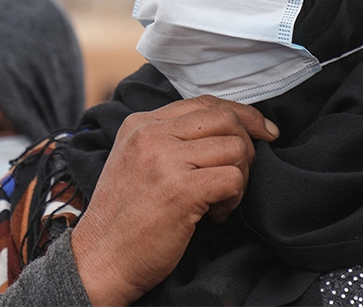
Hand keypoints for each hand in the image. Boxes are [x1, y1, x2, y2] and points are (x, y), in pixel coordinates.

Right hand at [70, 96, 278, 305]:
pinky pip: (234, 178)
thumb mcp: (137, 161)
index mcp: (140, 124)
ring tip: (218, 202)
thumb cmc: (125, 217)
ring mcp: (165, 160)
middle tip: (240, 176)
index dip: (241, 114)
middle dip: (247, 146)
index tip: (262, 132)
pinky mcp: (181, 189)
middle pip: (225, 119)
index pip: (204, 103)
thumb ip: (170, 139)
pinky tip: (215, 215)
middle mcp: (151, 134)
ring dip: (240, 178)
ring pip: (235, 148)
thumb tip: (229, 126)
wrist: (100, 260)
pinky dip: (234, 199)